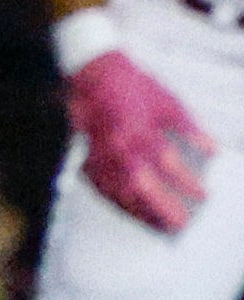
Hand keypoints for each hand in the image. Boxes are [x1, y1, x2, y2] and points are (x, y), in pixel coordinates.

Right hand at [68, 48, 214, 231]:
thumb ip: (191, 129)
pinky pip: (102, 188)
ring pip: (118, 192)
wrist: (94, 75)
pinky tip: (130, 211)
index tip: (203, 195)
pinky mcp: (87, 159)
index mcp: (140, 129)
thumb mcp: (169, 102)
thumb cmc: (132, 86)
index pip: (168, 164)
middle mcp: (118, 146)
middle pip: (141, 186)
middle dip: (162, 207)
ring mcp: (100, 155)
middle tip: (179, 223)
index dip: (187, 182)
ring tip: (157, 224)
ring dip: (139, 211)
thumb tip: (212, 149)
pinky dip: (117, 202)